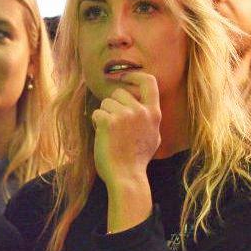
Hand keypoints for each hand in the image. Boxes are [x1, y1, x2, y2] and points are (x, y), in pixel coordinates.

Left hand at [91, 72, 160, 188]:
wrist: (126, 175)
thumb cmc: (136, 159)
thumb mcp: (153, 137)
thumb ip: (149, 119)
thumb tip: (144, 106)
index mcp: (154, 113)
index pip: (149, 82)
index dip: (135, 75)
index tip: (125, 75)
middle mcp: (141, 111)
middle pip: (119, 93)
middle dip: (112, 105)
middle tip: (113, 125)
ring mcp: (125, 115)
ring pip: (105, 103)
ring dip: (104, 115)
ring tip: (110, 134)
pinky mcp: (109, 121)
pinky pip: (96, 113)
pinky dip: (96, 123)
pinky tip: (103, 136)